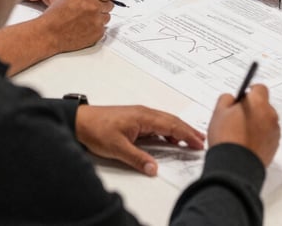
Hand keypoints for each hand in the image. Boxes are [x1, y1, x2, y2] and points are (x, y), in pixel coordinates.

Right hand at [37, 0, 113, 53]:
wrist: (49, 34)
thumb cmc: (55, 17)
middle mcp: (94, 8)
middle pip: (110, 4)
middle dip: (102, 6)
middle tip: (91, 9)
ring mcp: (97, 22)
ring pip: (107, 17)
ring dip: (99, 17)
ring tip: (85, 20)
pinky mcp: (97, 34)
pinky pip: (103, 28)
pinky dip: (96, 28)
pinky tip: (85, 28)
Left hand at [75, 105, 205, 175]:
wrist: (80, 121)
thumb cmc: (96, 129)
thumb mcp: (117, 148)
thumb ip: (137, 158)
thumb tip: (153, 168)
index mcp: (143, 117)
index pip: (171, 125)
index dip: (186, 134)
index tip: (198, 142)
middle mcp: (144, 113)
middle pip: (172, 121)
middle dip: (188, 130)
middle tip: (201, 140)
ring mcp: (140, 115)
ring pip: (165, 121)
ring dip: (179, 129)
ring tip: (190, 138)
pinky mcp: (135, 119)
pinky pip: (157, 123)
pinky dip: (168, 130)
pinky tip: (169, 138)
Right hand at [207, 84, 279, 166]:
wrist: (235, 166)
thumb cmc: (227, 138)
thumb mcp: (218, 112)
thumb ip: (226, 99)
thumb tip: (232, 98)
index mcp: (258, 103)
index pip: (259, 88)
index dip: (250, 92)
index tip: (243, 98)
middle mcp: (270, 115)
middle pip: (263, 106)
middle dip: (252, 109)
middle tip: (236, 118)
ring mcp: (274, 131)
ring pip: (266, 121)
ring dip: (257, 123)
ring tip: (240, 134)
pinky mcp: (274, 146)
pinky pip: (268, 136)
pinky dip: (260, 137)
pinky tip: (246, 143)